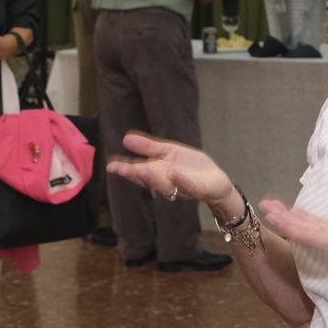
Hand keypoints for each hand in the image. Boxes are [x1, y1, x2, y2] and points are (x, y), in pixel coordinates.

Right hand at [106, 131, 236, 213]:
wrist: (216, 181)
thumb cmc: (191, 167)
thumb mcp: (169, 152)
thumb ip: (149, 148)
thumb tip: (125, 138)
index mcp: (158, 172)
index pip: (139, 170)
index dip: (126, 169)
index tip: (111, 165)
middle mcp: (166, 182)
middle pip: (148, 179)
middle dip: (135, 174)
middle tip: (119, 169)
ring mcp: (181, 187)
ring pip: (165, 184)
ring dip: (153, 178)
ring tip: (143, 170)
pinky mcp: (197, 189)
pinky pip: (188, 186)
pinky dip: (180, 181)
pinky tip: (173, 173)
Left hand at [259, 201, 327, 272]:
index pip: (310, 235)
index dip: (290, 225)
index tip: (273, 215)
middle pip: (305, 233)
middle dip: (284, 220)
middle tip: (264, 205)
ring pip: (310, 230)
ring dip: (291, 219)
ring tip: (274, 207)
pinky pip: (319, 228)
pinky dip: (305, 220)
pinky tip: (298, 214)